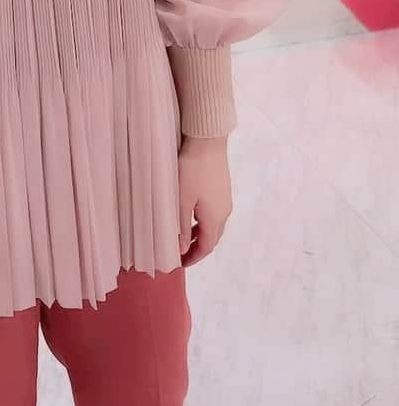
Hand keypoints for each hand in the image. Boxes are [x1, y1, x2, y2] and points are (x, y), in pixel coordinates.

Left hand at [178, 136, 232, 268]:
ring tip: (184, 236)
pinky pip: (215, 214)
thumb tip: (182, 249)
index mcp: (215, 218)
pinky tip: (192, 215)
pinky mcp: (223, 189)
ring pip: (214, 226)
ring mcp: (226, 200)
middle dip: (198, 248)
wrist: (208, 141)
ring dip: (201, 235)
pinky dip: (204, 222)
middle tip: (181, 253)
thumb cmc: (192, 170)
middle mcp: (224, 212)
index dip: (194, 258)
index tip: (180, 263)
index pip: (206, 247)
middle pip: (213, 238)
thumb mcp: (182, 200)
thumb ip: (182, 226)